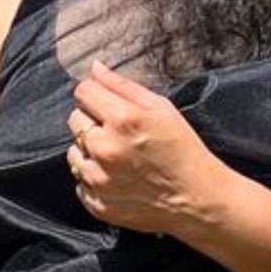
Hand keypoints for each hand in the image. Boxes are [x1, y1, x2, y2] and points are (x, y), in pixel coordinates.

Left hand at [65, 59, 216, 236]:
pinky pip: (80, 182)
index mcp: (121, 119)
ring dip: (90, 151)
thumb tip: (94, 68)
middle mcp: (104, 149)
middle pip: (74, 120)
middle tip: (119, 133)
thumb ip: (122, 85)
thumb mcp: (161, 108)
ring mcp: (99, 179)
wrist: (196, 199)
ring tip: (120, 158)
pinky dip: (94, 178)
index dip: (95, 94)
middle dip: (92, 121)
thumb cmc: (182, 148)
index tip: (108, 104)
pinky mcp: (97, 204)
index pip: (83, 92)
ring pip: (73, 152)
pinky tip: (119, 178)